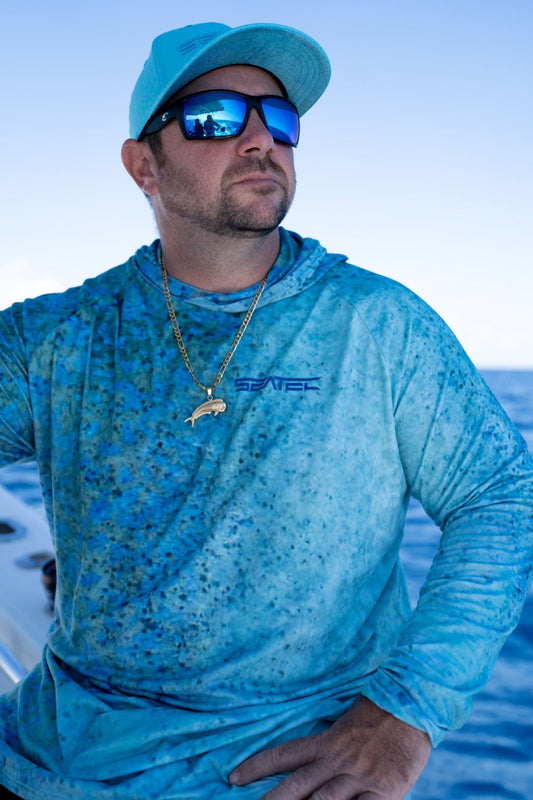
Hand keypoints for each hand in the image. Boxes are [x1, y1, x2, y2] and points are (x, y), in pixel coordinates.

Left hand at [229, 696, 431, 798]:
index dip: (258, 766)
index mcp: (328, 740)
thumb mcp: (347, 723)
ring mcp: (360, 778)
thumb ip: (328, 744)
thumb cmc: (380, 715)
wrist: (413, 706)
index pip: (286, 754)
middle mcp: (338, 759)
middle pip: (297, 786)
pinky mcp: (384, 793)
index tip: (234, 778)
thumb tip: (306, 763)